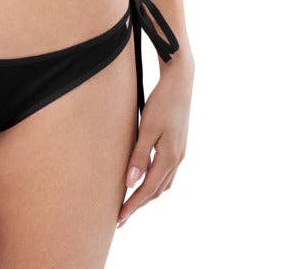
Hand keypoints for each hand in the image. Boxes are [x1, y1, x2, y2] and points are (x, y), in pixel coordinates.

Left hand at [118, 55, 193, 227]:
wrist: (180, 82)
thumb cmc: (161, 102)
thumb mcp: (147, 128)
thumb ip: (139, 156)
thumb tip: (131, 183)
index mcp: (169, 158)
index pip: (148, 190)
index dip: (133, 206)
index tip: (119, 219)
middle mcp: (177, 159)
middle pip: (157, 190)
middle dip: (139, 204)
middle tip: (122, 215)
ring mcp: (180, 152)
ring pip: (163, 183)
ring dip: (148, 194)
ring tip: (131, 201)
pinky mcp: (178, 144)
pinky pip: (166, 171)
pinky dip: (155, 181)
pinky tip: (145, 178)